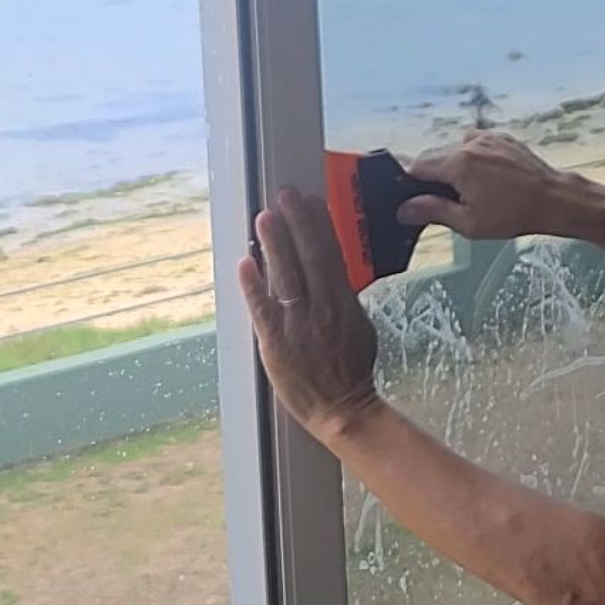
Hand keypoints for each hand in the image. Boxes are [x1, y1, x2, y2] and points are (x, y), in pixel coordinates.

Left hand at [238, 188, 380, 444]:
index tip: (311, 200)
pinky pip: (263, 309)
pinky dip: (254, 286)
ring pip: (285, 277)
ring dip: (274, 245)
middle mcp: (322, 309)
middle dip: (296, 223)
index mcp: (344, 302)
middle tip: (285, 195)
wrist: (341, 409)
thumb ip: (344, 297)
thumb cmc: (351, 368)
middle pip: (309, 258)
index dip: (320, 225)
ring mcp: (297, 325)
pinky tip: (245, 263)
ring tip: (264, 218)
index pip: (332, 255)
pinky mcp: (275, 343)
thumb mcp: (359, 325)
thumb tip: (332, 270)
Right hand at [397, 132, 574, 240]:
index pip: (416, 167)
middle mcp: (470, 143)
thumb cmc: (516, 214)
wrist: (554, 199)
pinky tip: (485, 179)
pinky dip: (471, 158)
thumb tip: (405, 209)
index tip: (416, 199)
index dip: (411, 184)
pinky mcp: (501, 138)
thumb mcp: (469, 223)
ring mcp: (487, 138)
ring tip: (470, 191)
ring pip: (452, 149)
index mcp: (458, 163)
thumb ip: (433, 212)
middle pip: (432, 156)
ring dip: (452, 166)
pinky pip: (474, 144)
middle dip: (432, 176)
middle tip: (446, 200)